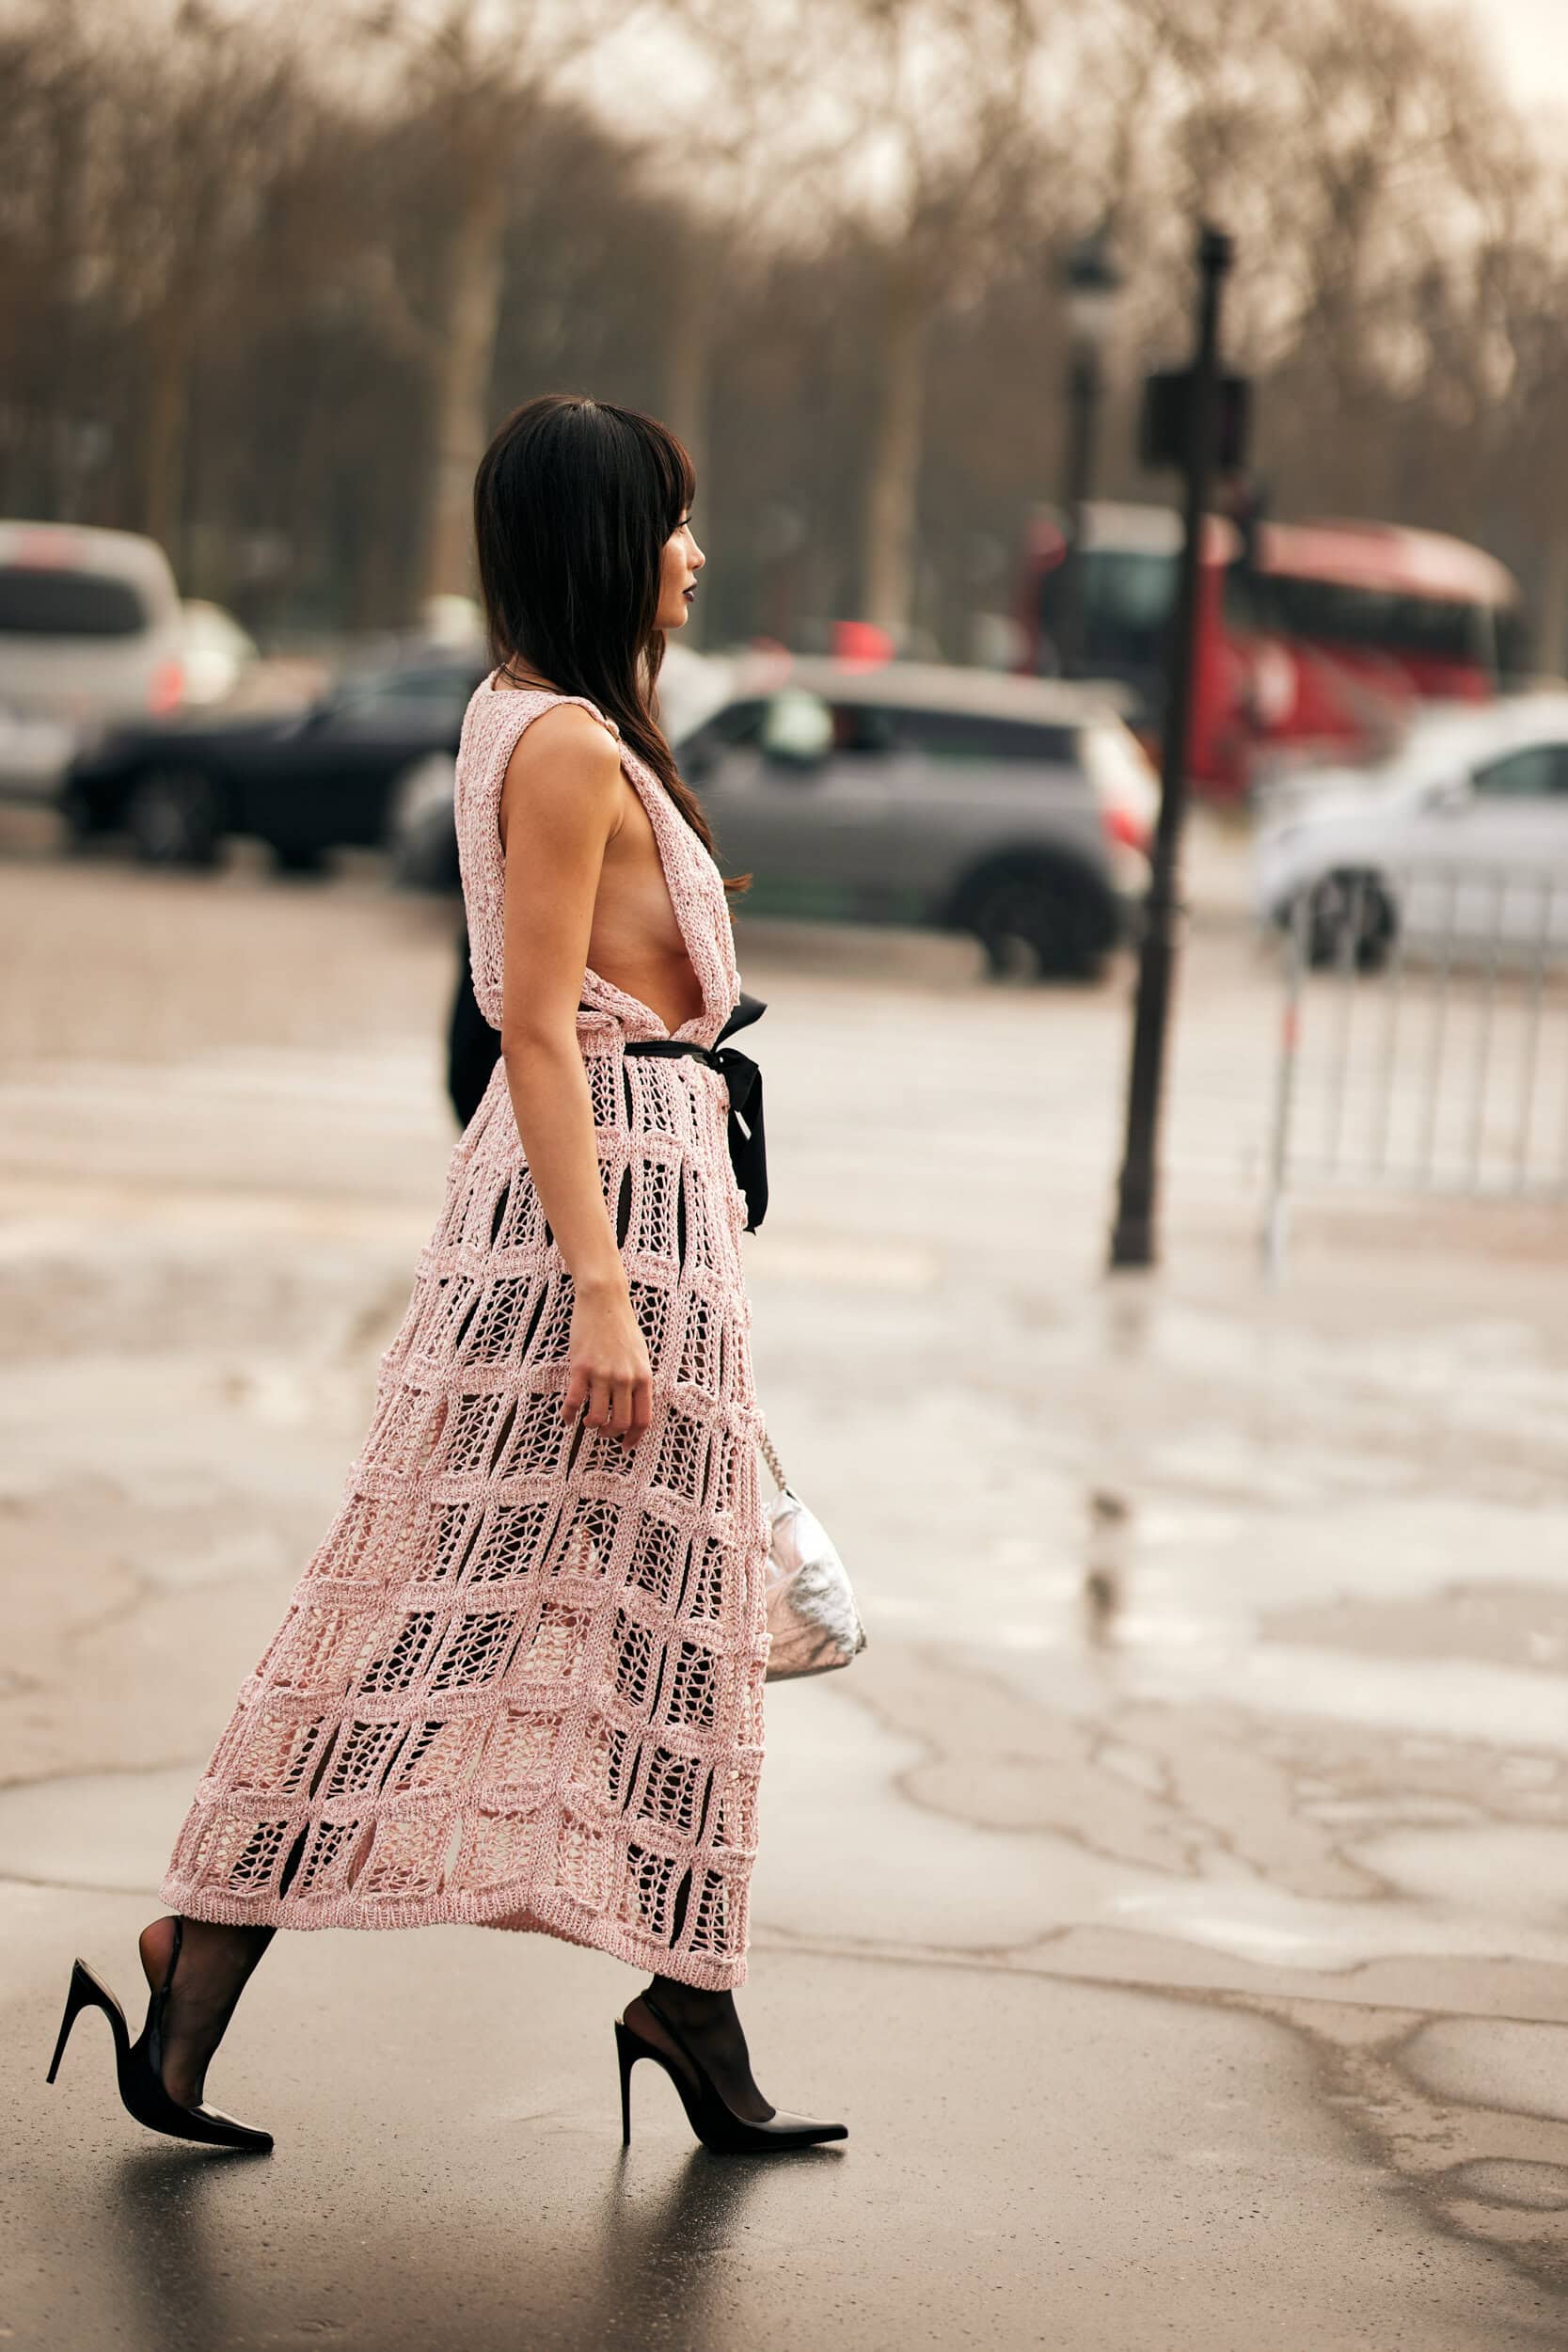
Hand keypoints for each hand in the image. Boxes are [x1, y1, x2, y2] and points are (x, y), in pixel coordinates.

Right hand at [562, 1280, 652, 1449]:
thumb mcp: (640, 1355)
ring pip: (597, 1417)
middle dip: (611, 1434)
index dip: (634, 1438)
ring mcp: (603, 1374)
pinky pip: (573, 1401)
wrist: (604, 1301)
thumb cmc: (622, 1327)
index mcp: (643, 1377)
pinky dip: (568, 1414)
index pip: (643, 1419)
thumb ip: (639, 1380)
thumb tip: (634, 1405)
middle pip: (621, 1422)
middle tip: (603, 1432)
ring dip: (591, 1425)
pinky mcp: (581, 1368)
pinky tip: (567, 1416)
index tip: (625, 1446)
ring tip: (587, 1421)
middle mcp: (625, 1379)